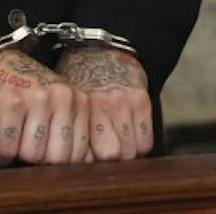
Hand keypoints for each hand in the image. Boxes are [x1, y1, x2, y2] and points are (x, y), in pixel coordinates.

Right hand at [0, 49, 89, 165]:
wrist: (0, 64)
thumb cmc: (33, 94)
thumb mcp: (63, 107)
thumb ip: (76, 135)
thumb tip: (83, 169)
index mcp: (80, 101)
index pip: (79, 155)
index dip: (60, 164)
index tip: (48, 153)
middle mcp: (62, 96)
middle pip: (56, 158)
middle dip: (39, 160)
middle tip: (30, 146)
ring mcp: (37, 97)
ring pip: (31, 154)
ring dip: (19, 154)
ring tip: (17, 139)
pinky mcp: (10, 101)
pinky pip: (8, 147)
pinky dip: (1, 152)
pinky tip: (3, 140)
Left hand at [56, 44, 153, 161]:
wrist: (102, 51)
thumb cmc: (80, 84)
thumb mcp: (69, 105)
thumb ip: (72, 131)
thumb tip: (73, 164)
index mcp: (79, 106)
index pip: (84, 153)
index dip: (86, 160)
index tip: (85, 157)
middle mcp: (101, 103)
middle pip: (110, 154)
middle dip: (107, 159)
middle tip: (102, 149)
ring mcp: (123, 102)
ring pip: (130, 151)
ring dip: (125, 151)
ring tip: (117, 138)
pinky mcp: (141, 100)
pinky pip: (146, 143)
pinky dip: (140, 144)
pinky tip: (130, 132)